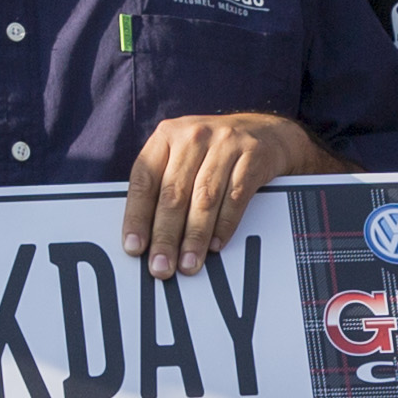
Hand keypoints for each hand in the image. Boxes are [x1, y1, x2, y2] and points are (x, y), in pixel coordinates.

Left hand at [124, 112, 323, 275]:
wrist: (264, 130)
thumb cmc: (212, 151)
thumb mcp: (181, 155)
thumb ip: (161, 185)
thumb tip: (144, 238)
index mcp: (166, 135)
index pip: (144, 180)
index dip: (137, 216)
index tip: (134, 248)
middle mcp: (193, 136)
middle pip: (174, 193)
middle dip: (165, 236)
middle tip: (161, 267)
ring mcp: (225, 144)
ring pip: (205, 198)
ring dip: (195, 237)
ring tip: (188, 264)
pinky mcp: (252, 156)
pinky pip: (235, 197)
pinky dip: (224, 225)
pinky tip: (216, 246)